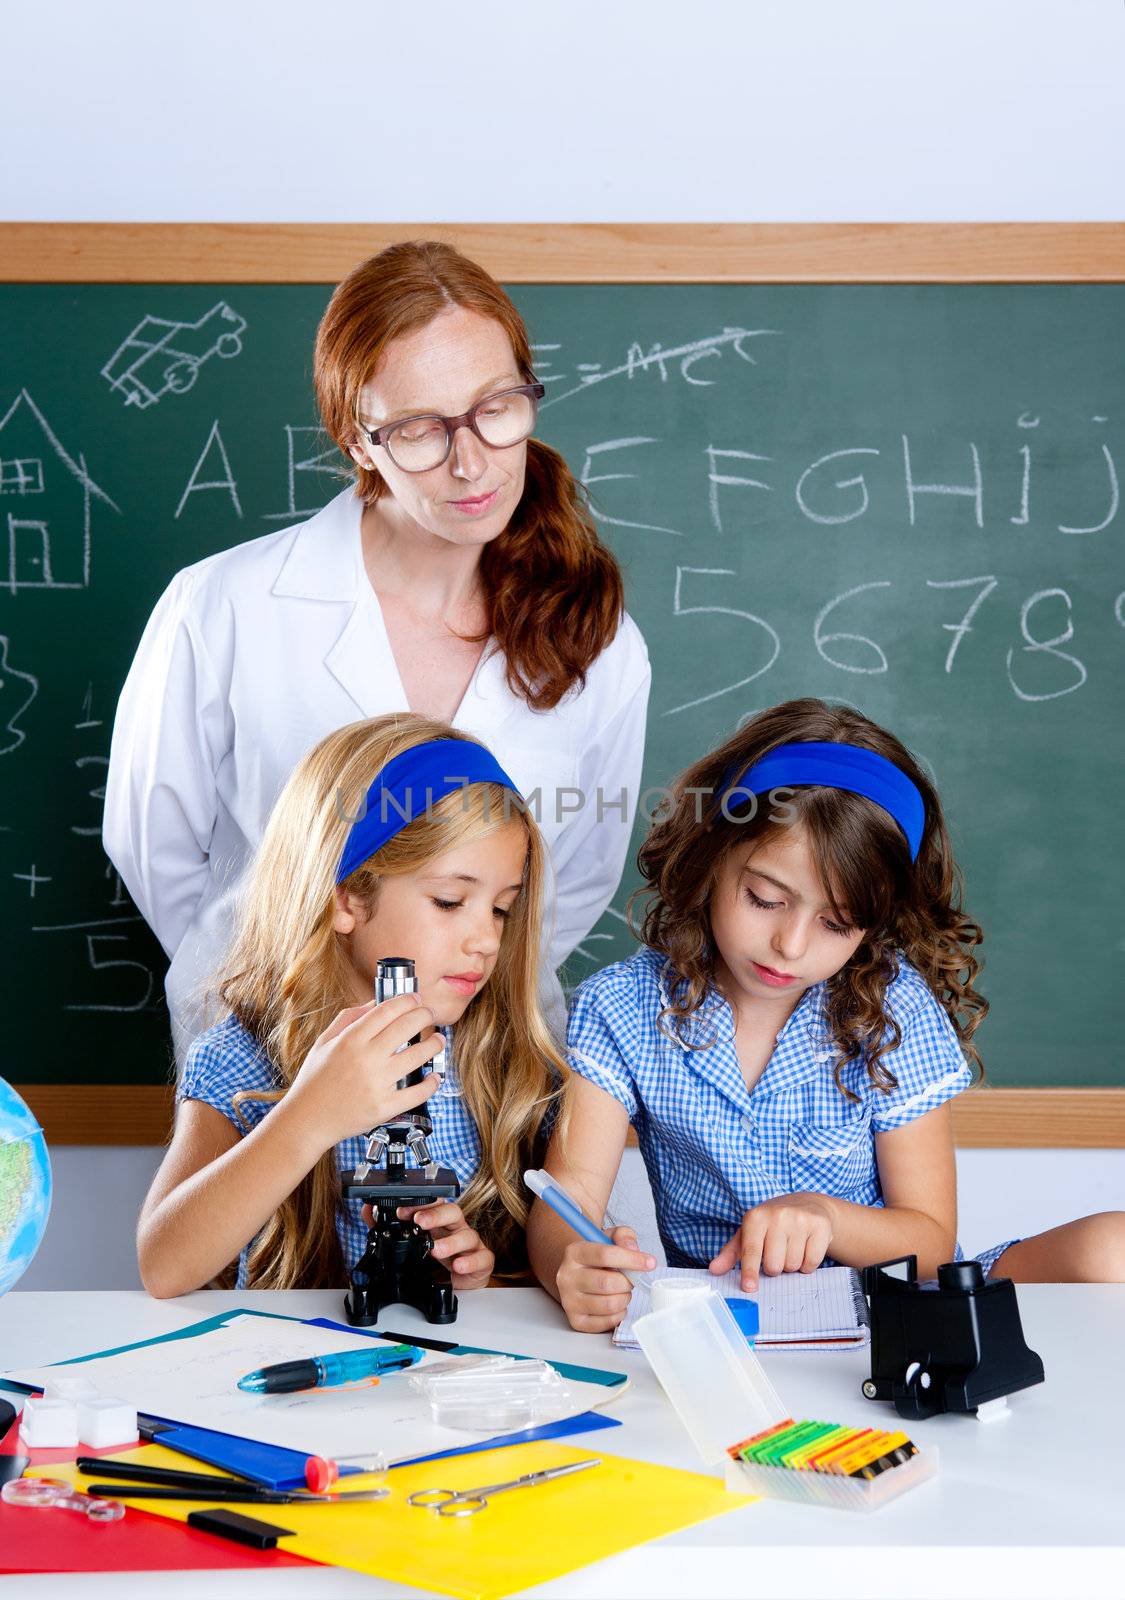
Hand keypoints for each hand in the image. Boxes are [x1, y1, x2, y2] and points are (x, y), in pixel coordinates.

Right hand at [287, 995, 443, 1147]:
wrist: (307, 1119)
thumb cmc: (314, 1080)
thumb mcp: (324, 1042)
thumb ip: (349, 1018)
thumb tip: (376, 1002)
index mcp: (351, 1040)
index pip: (387, 1010)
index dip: (406, 1000)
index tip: (415, 998)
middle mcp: (366, 1059)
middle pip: (407, 1026)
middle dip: (424, 1015)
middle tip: (429, 1015)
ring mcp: (377, 1083)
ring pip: (418, 1055)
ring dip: (435, 1044)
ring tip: (438, 1040)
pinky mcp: (384, 1107)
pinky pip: (417, 1092)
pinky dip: (431, 1083)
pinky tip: (434, 1077)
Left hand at [365, 1202, 493, 1289]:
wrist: (459, 1283)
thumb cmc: (436, 1259)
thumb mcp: (412, 1243)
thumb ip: (388, 1226)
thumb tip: (368, 1212)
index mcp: (439, 1221)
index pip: (432, 1204)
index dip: (419, 1204)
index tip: (401, 1211)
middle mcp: (456, 1228)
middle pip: (452, 1212)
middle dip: (436, 1215)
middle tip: (420, 1222)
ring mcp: (470, 1244)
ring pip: (467, 1235)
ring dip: (450, 1242)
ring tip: (435, 1250)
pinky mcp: (482, 1261)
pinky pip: (481, 1258)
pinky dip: (470, 1261)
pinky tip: (458, 1266)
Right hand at [556, 1226, 655, 1333]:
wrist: (580, 1275)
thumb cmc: (598, 1257)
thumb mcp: (610, 1237)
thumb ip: (624, 1236)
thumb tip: (633, 1250)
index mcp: (574, 1252)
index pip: (605, 1255)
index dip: (632, 1259)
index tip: (650, 1263)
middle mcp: (566, 1277)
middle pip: (607, 1283)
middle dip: (628, 1282)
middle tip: (630, 1279)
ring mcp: (569, 1301)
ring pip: (609, 1305)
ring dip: (624, 1298)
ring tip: (622, 1290)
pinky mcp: (576, 1321)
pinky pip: (607, 1322)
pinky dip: (619, 1314)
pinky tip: (615, 1302)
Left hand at [709, 1194, 834, 1290]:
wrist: (807, 1205)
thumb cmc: (773, 1224)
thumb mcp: (750, 1233)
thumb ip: (732, 1253)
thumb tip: (714, 1270)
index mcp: (755, 1217)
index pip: (751, 1251)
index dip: (750, 1271)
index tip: (749, 1287)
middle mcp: (777, 1215)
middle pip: (774, 1265)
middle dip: (775, 1267)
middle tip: (778, 1253)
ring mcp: (800, 1219)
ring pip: (793, 1266)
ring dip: (792, 1265)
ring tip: (792, 1247)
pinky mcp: (820, 1226)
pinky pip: (812, 1263)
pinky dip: (808, 1264)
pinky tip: (805, 1248)